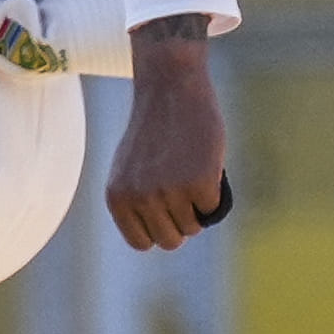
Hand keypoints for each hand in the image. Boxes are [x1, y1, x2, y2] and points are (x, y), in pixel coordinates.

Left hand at [105, 17, 230, 250]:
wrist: (171, 90)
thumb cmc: (155, 129)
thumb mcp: (131, 169)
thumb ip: (138, 201)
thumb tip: (160, 234)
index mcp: (117, 197)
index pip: (141, 243)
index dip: (159, 231)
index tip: (168, 215)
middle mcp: (139, 198)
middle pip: (170, 240)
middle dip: (182, 223)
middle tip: (185, 195)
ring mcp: (168, 192)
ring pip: (193, 227)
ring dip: (198, 208)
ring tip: (192, 175)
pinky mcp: (198, 183)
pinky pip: (213, 209)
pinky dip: (216, 193)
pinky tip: (206, 168)